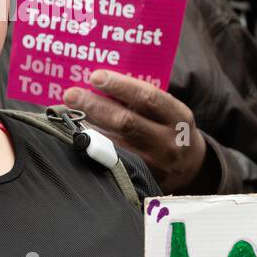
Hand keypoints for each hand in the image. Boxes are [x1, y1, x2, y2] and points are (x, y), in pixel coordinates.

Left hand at [63, 71, 209, 193]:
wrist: (190, 166)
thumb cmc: (170, 128)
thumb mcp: (168, 110)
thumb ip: (142, 99)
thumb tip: (100, 83)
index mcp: (178, 117)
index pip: (147, 98)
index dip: (119, 86)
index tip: (95, 77)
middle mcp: (168, 142)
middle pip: (126, 122)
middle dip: (95, 106)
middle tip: (70, 94)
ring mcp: (154, 164)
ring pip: (114, 145)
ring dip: (86, 128)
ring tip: (66, 114)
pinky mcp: (141, 180)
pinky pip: (111, 162)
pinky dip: (92, 148)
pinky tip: (77, 137)